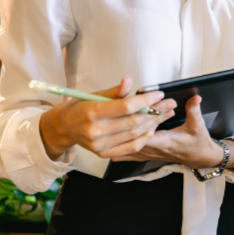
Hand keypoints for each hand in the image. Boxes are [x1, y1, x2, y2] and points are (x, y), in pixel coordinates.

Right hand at [39, 77, 176, 160]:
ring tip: (167, 113)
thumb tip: (129, 80)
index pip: (126, 107)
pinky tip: (153, 128)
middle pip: (134, 121)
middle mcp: (96, 131)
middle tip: (170, 103)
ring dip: (154, 123)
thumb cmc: (81, 107)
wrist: (64, 127)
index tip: (159, 94)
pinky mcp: (104, 154)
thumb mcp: (95, 95)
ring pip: (135, 134)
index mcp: (93, 113)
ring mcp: (100, 145)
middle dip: (156, 111)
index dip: (146, 100)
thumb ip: (115, 90)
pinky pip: (131, 147)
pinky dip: (145, 137)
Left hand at [114, 95, 233, 169]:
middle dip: (126, 119)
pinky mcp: (144, 155)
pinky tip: (109, 136)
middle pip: (131, 135)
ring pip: (124, 143)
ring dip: (119, 131)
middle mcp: (151, 149)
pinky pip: (124, 152)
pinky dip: (116, 144)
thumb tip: (195, 98)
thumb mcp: (198, 126)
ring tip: (112, 117)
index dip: (138, 118)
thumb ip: (194, 111)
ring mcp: (146, 154)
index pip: (144, 130)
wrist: (197, 157)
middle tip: (121, 105)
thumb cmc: (197, 142)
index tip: (134, 105)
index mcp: (163, 142)